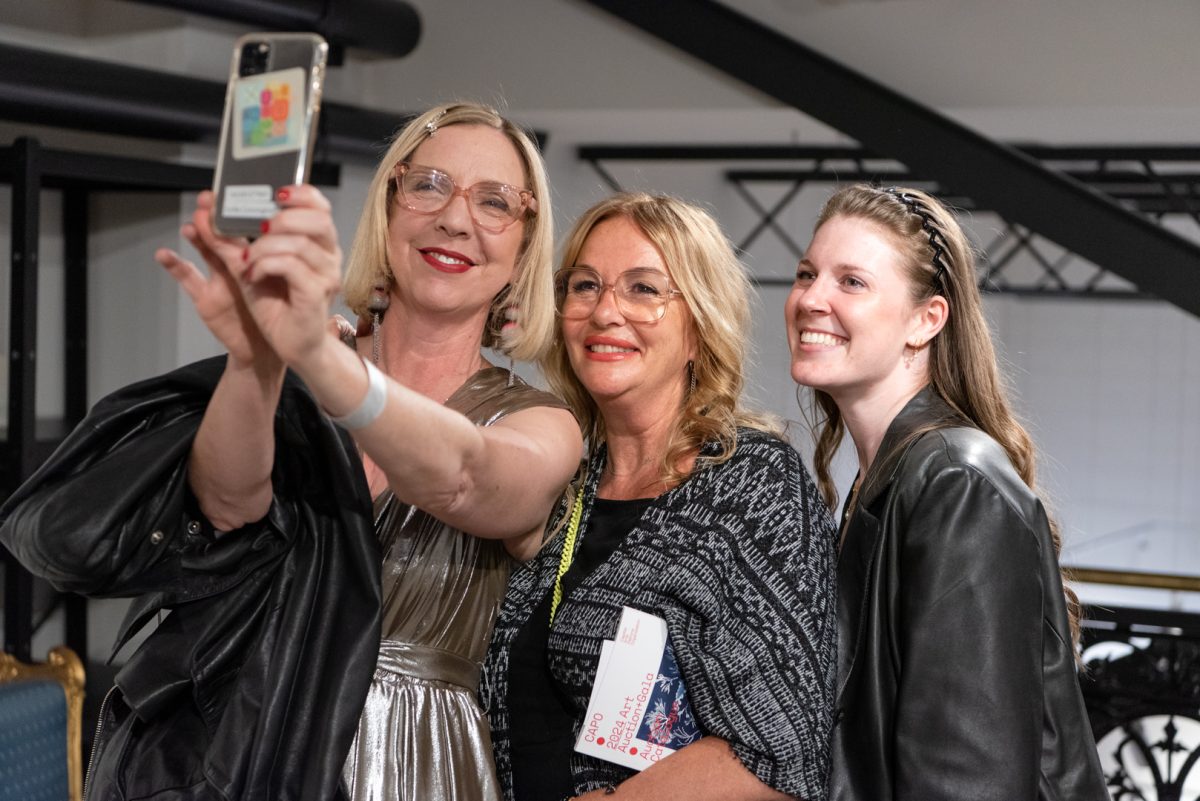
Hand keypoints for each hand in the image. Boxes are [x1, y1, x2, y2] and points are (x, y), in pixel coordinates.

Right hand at [156, 190, 275, 368]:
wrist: (266, 348)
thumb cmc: (277, 313)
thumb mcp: (283, 283)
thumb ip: (282, 260)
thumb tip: (293, 232)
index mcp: (256, 260)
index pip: (244, 231)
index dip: (238, 215)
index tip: (235, 198)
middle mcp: (234, 266)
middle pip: (222, 235)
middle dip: (214, 218)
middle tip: (207, 202)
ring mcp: (217, 280)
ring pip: (205, 251)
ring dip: (197, 235)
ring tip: (191, 223)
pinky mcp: (205, 297)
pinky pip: (188, 280)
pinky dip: (175, 266)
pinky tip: (164, 254)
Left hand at [236, 184, 344, 369]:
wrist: (290, 346)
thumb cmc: (276, 307)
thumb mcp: (246, 267)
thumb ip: (227, 240)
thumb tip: (204, 212)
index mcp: (317, 244)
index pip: (319, 205)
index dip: (300, 193)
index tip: (275, 194)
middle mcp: (328, 256)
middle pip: (316, 218)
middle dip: (280, 219)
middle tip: (256, 234)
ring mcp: (326, 275)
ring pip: (298, 242)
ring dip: (263, 248)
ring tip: (247, 263)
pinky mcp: (316, 293)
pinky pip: (291, 265)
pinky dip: (265, 265)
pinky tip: (254, 275)